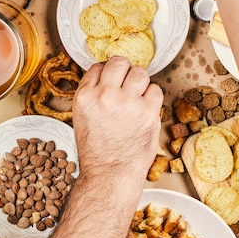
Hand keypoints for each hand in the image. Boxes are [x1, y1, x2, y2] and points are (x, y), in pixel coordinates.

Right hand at [71, 56, 162, 183]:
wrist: (110, 175)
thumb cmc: (97, 153)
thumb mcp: (82, 119)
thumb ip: (92, 96)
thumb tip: (107, 79)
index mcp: (85, 97)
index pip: (98, 67)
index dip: (107, 73)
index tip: (112, 81)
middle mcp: (105, 96)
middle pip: (120, 62)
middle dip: (125, 71)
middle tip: (127, 85)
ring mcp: (128, 103)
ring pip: (140, 73)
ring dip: (140, 84)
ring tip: (137, 99)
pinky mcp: (148, 112)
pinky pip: (156, 90)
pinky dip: (153, 98)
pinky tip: (145, 110)